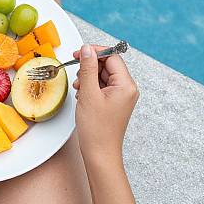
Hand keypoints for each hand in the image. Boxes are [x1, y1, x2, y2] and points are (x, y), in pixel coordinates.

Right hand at [73, 44, 138, 162]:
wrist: (100, 153)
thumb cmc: (97, 129)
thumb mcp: (88, 93)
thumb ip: (87, 68)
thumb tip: (87, 49)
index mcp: (126, 85)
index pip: (112, 56)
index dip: (95, 52)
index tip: (79, 53)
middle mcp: (127, 89)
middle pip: (108, 64)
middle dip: (90, 66)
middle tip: (76, 69)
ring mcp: (121, 96)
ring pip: (103, 74)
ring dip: (88, 76)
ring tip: (79, 87)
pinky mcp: (113, 102)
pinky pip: (102, 85)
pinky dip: (90, 85)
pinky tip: (82, 93)